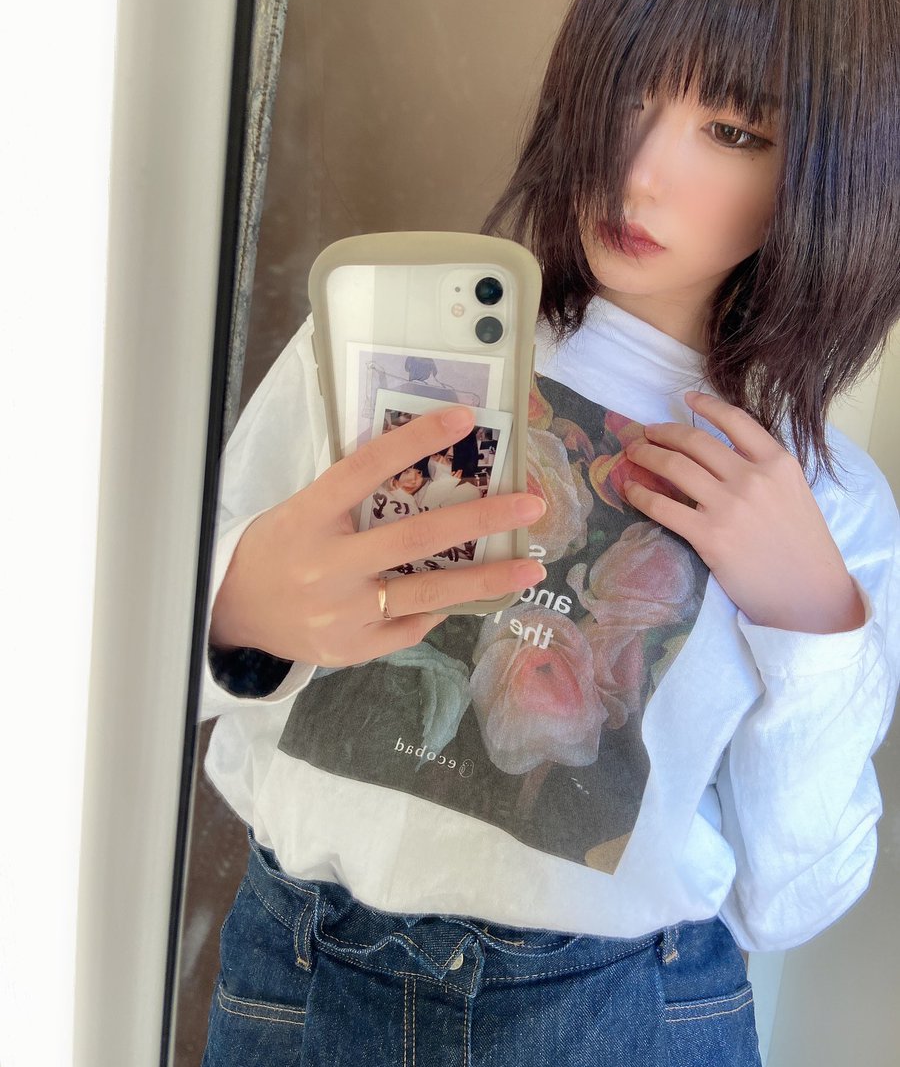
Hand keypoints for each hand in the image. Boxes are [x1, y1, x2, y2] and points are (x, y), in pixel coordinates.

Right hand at [210, 406, 547, 664]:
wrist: (232, 613)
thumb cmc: (277, 549)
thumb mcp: (301, 510)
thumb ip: (352, 497)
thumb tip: (425, 475)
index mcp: (309, 517)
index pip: (365, 469)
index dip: (414, 441)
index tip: (463, 418)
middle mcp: (327, 566)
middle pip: (414, 539)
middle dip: (480, 520)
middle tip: (531, 504)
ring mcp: (341, 612)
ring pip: (426, 594)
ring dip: (486, 579)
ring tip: (531, 567)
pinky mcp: (352, 647)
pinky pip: (411, 625)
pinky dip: (441, 609)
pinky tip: (470, 596)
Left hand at [620, 391, 865, 633]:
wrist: (811, 595)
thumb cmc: (803, 548)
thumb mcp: (794, 493)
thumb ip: (763, 470)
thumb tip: (722, 455)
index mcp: (778, 463)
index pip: (735, 420)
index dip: (705, 406)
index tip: (685, 399)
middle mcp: (752, 478)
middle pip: (695, 442)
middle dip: (662, 433)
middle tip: (644, 433)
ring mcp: (729, 506)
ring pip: (675, 467)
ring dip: (647, 456)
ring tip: (632, 453)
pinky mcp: (709, 536)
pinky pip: (663, 506)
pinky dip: (640, 494)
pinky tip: (629, 488)